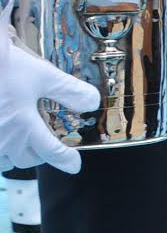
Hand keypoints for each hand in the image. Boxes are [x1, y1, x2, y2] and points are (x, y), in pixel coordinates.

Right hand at [0, 35, 93, 173]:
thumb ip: (69, 91)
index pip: (51, 152)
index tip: (74, 164)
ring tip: (21, 144)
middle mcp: (4, 139)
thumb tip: (92, 103)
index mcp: (25, 127)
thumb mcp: (44, 76)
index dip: (65, 159)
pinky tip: (3, 137)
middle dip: (40, 155)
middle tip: (46, 144)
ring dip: (14, 156)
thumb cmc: (5, 68)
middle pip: (26, 159)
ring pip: (3, 161)